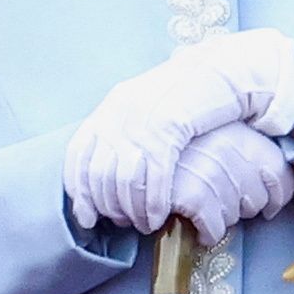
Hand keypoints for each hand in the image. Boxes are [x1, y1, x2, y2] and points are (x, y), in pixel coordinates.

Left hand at [64, 34, 293, 235]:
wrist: (214, 69)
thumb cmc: (183, 95)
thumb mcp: (144, 108)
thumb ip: (124, 132)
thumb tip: (108, 170)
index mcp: (111, 107)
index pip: (79, 155)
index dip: (80, 191)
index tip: (88, 218)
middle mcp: (119, 114)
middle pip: (100, 174)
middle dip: (110, 206)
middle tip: (124, 223)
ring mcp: (142, 121)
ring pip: (124, 180)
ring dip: (132, 210)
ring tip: (143, 224)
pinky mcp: (168, 129)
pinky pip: (153, 176)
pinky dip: (153, 203)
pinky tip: (158, 216)